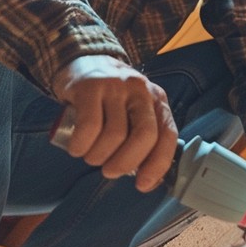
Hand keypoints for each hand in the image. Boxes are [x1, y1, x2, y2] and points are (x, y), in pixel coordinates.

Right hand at [51, 55, 177, 191]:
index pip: (168, 135)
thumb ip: (142, 139)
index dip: (157, 165)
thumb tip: (148, 180)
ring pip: (114, 134)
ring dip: (99, 156)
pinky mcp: (90, 86)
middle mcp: (140, 91)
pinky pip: (88, 126)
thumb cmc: (111, 97)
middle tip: (110, 171)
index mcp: (157, 100)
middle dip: (126, 163)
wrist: (84, 61)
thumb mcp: (133, 112)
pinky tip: (77, 148)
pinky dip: (82, 146)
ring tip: (91, 157)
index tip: (142, 184)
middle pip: (144, 136)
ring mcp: (116, 86)